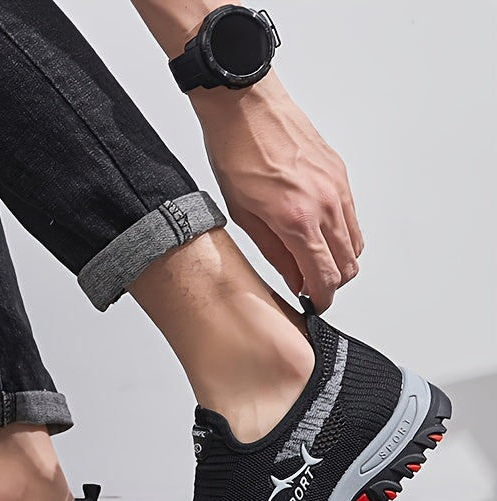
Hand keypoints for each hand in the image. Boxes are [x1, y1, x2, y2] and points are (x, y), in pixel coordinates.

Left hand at [191, 71, 363, 312]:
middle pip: (348, 263)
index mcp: (297, 219)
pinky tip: (317, 232)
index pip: (325, 276)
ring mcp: (337, 186)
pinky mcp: (339, 173)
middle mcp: (325, 204)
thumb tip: (294, 278)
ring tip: (313, 261)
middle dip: (332, 282)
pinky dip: (341, 232)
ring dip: (339, 259)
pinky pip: (351, 215)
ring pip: (355, 241)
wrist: (245, 105)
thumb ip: (274, 252)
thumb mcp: (244, 215)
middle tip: (311, 286)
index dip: (322, 298)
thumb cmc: (235, 153)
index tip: (314, 304)